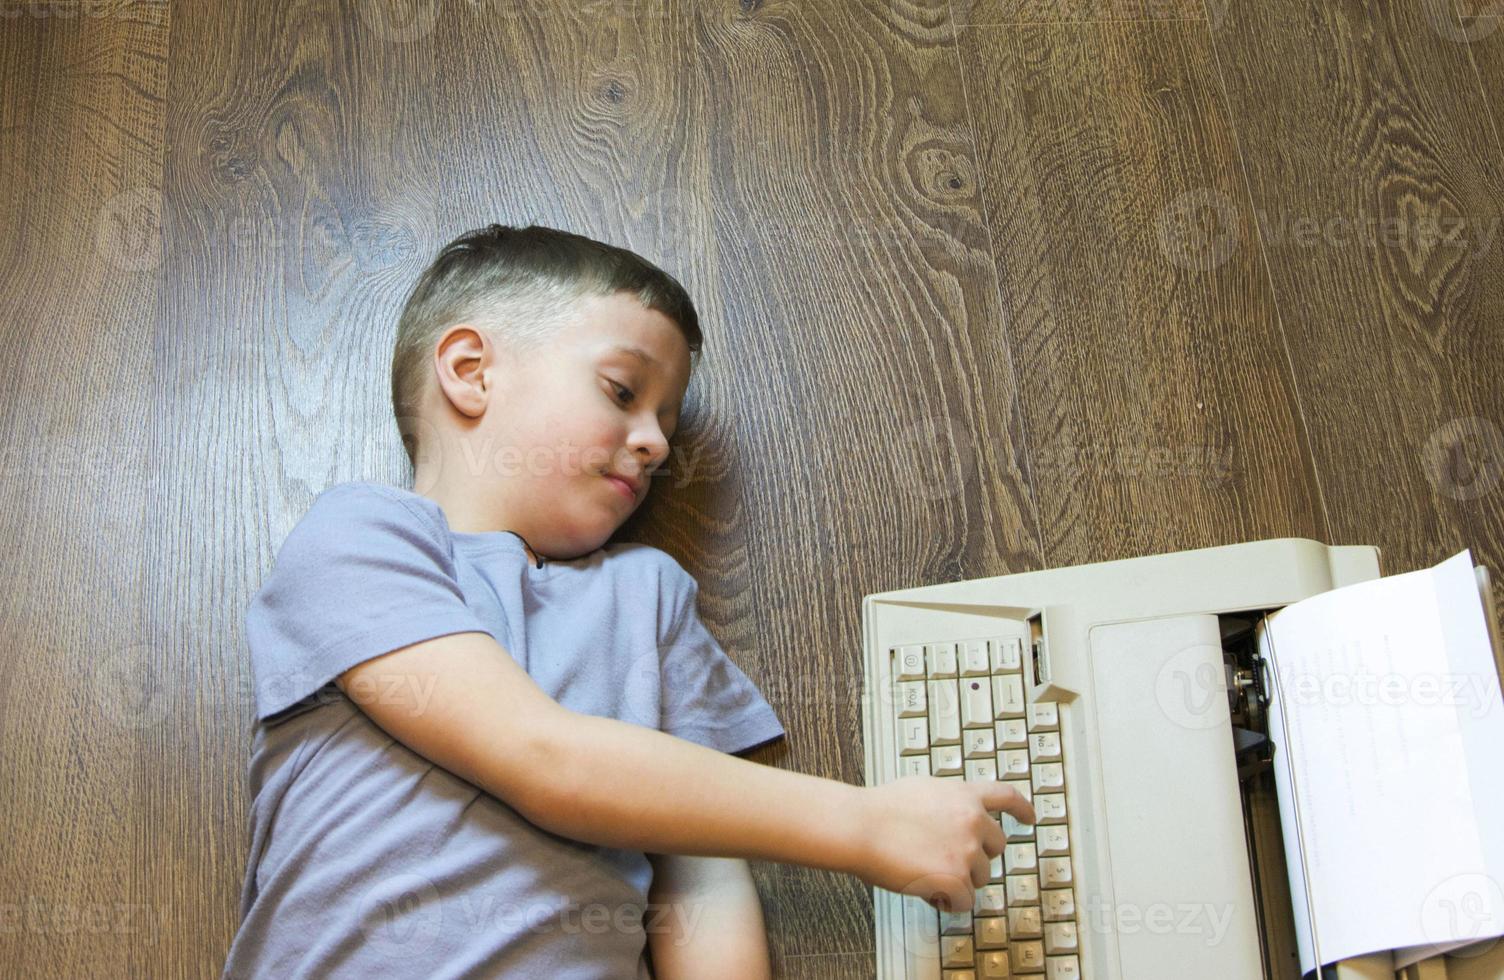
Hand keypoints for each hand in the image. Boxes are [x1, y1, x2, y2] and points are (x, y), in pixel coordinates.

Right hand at [848, 775, 1035, 912]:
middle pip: (996, 848)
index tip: (1030, 819)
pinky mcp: (956, 878)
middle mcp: (972, 820)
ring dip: (958, 879)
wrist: (860, 827)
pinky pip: (965, 902)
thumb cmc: (879, 809)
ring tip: (926, 871)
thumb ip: (947, 800)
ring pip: (980, 877)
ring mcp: (966, 850)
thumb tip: (950, 815)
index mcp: (964, 795)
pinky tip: (926, 891)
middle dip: (975, 857)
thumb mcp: (922, 789)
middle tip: (945, 860)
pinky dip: (947, 902)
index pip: (1007, 797)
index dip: (1022, 809)